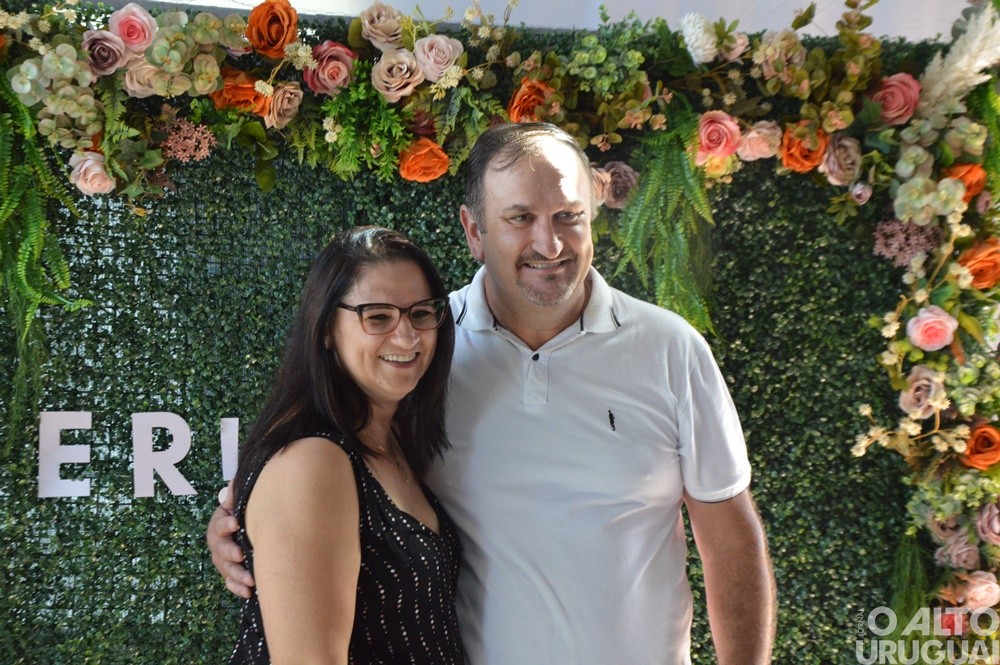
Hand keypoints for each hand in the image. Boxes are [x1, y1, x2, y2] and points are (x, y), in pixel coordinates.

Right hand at [207, 480, 254, 597]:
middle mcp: (218, 543)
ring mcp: (222, 560)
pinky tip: (248, 592)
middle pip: (220, 549)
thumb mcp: (238, 503)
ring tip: (250, 579)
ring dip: (237, 574)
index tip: (235, 523)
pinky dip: (237, 588)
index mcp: (219, 524)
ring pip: (226, 568)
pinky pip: (230, 583)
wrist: (238, 529)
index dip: (225, 523)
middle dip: (229, 552)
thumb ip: (237, 494)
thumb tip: (237, 479)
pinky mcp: (229, 574)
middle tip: (240, 554)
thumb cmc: (241, 514)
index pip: (219, 524)